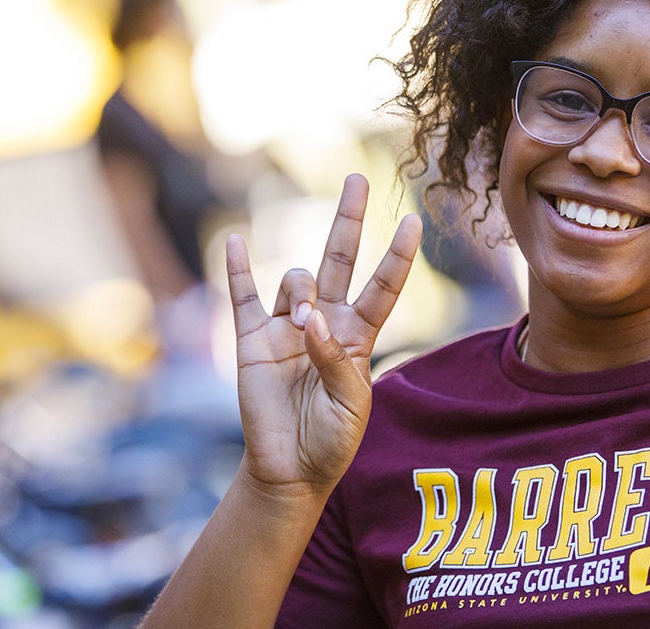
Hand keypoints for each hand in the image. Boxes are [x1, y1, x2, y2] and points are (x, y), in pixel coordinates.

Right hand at [225, 174, 421, 496]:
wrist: (290, 470)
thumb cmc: (331, 441)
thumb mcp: (351, 406)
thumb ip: (337, 361)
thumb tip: (311, 319)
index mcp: (359, 338)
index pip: (383, 287)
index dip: (398, 257)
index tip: (414, 222)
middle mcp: (325, 323)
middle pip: (340, 259)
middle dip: (349, 220)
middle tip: (359, 180)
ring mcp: (287, 327)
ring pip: (297, 281)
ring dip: (302, 290)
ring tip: (301, 322)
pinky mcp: (253, 340)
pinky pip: (242, 297)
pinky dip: (237, 269)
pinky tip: (235, 242)